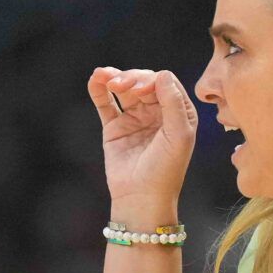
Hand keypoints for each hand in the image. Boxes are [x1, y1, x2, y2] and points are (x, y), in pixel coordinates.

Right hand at [88, 67, 196, 208]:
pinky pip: (106, 103)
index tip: (141, 90)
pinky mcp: (115, 127)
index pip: (165, 83)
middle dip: (131, 79)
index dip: (152, 80)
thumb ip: (173, 103)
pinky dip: (99, 90)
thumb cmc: (165, 170)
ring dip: (114, 78)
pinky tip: (94, 79)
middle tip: (119, 85)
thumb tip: (163, 74)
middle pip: (143, 82)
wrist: (141, 198)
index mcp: (178, 113)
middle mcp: (157, 112)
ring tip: (102, 75)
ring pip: (124, 89)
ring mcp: (135, 118)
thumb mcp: (178, 135)